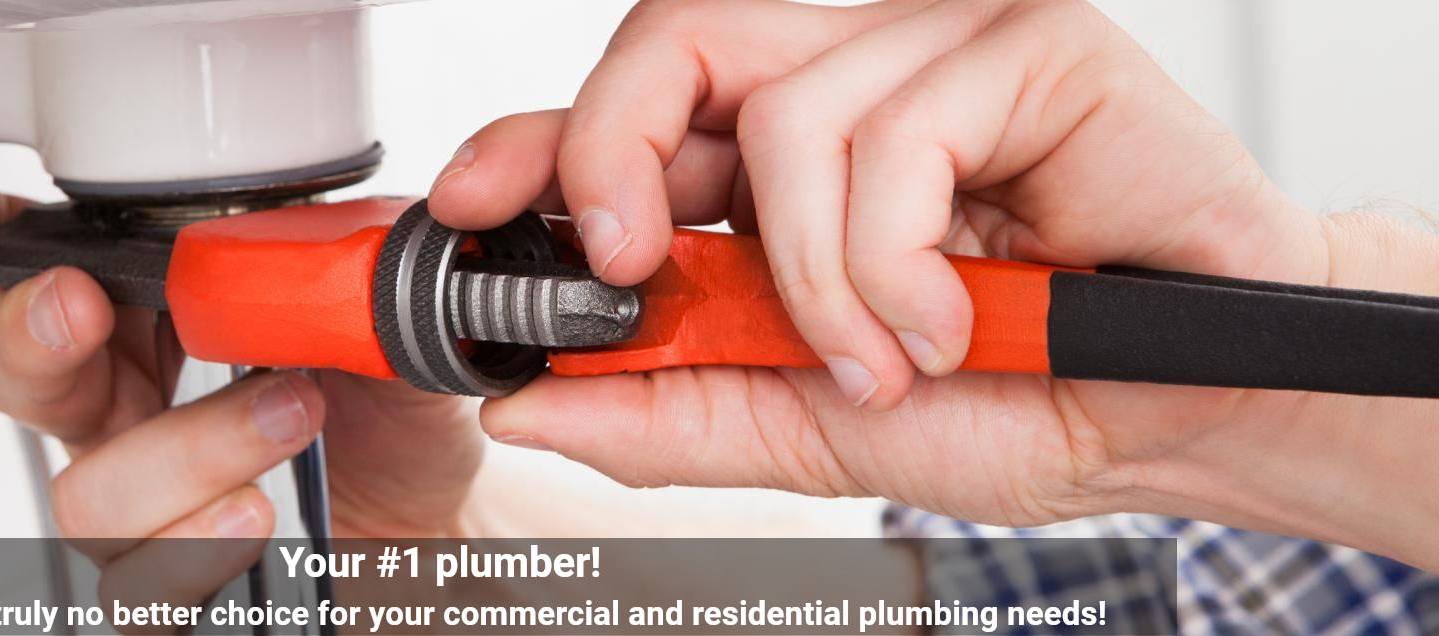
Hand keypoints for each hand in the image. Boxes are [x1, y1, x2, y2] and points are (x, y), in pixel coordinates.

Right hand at [0, 142, 484, 624]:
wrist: (440, 513)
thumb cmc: (386, 410)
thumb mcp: (368, 311)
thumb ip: (314, 260)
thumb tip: (276, 229)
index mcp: (147, 322)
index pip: (32, 269)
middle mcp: (124, 413)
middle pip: (19, 377)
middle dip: (32, 334)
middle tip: (79, 303)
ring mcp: (141, 504)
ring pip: (86, 490)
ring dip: (187, 447)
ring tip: (292, 410)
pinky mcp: (172, 585)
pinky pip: (131, 593)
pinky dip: (191, 553)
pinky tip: (254, 515)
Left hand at [426, 0, 1408, 548]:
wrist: (1186, 410)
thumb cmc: (1019, 398)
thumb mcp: (805, 428)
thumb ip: (669, 410)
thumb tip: (529, 399)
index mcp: (777, 161)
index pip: (629, 109)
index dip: (535, 141)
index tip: (467, 203)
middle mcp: (843, 81)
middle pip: (675, 43)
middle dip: (617, 152)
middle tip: (631, 259)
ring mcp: (932, 47)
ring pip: (781, 110)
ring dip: (814, 280)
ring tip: (885, 358)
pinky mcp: (1025, 40)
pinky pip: (891, 131)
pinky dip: (896, 259)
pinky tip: (949, 316)